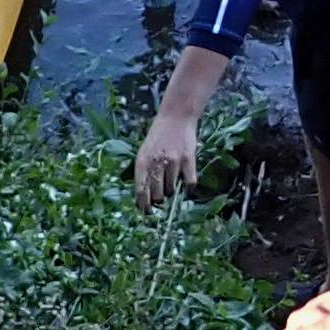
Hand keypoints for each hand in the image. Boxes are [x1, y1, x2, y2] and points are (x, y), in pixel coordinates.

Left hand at [135, 43, 229, 203]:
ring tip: (172, 183)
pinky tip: (186, 183)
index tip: (145, 213)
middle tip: (161, 198)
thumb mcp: (144, 151)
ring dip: (172, 191)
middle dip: (158, 200)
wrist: (176, 116)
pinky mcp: (188, 159)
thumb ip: (144, 171)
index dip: (143, 204)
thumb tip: (144, 196)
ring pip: (172, 190)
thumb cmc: (158, 136)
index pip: (140, 189)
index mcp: (142, 161)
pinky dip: (188, 186)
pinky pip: (189, 182)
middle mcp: (156, 162)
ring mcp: (173, 161)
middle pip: (157, 194)